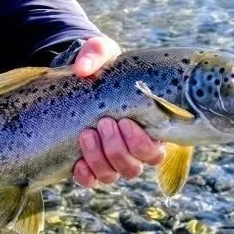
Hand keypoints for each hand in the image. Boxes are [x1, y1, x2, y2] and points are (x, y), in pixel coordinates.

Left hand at [68, 35, 165, 187]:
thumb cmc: (102, 67)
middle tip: (104, 122)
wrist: (79, 79)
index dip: (141, 144)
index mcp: (147, 128)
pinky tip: (77, 161)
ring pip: (113, 175)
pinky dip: (85, 175)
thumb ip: (96, 53)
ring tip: (87, 133)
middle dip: (118, 148)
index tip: (125, 121)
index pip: (156, 153)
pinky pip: (90, 181)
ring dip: (99, 158)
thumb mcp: (101, 53)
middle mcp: (132, 149)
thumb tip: (83, 70)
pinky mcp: (87, 163)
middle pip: (134, 167)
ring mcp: (109, 158)